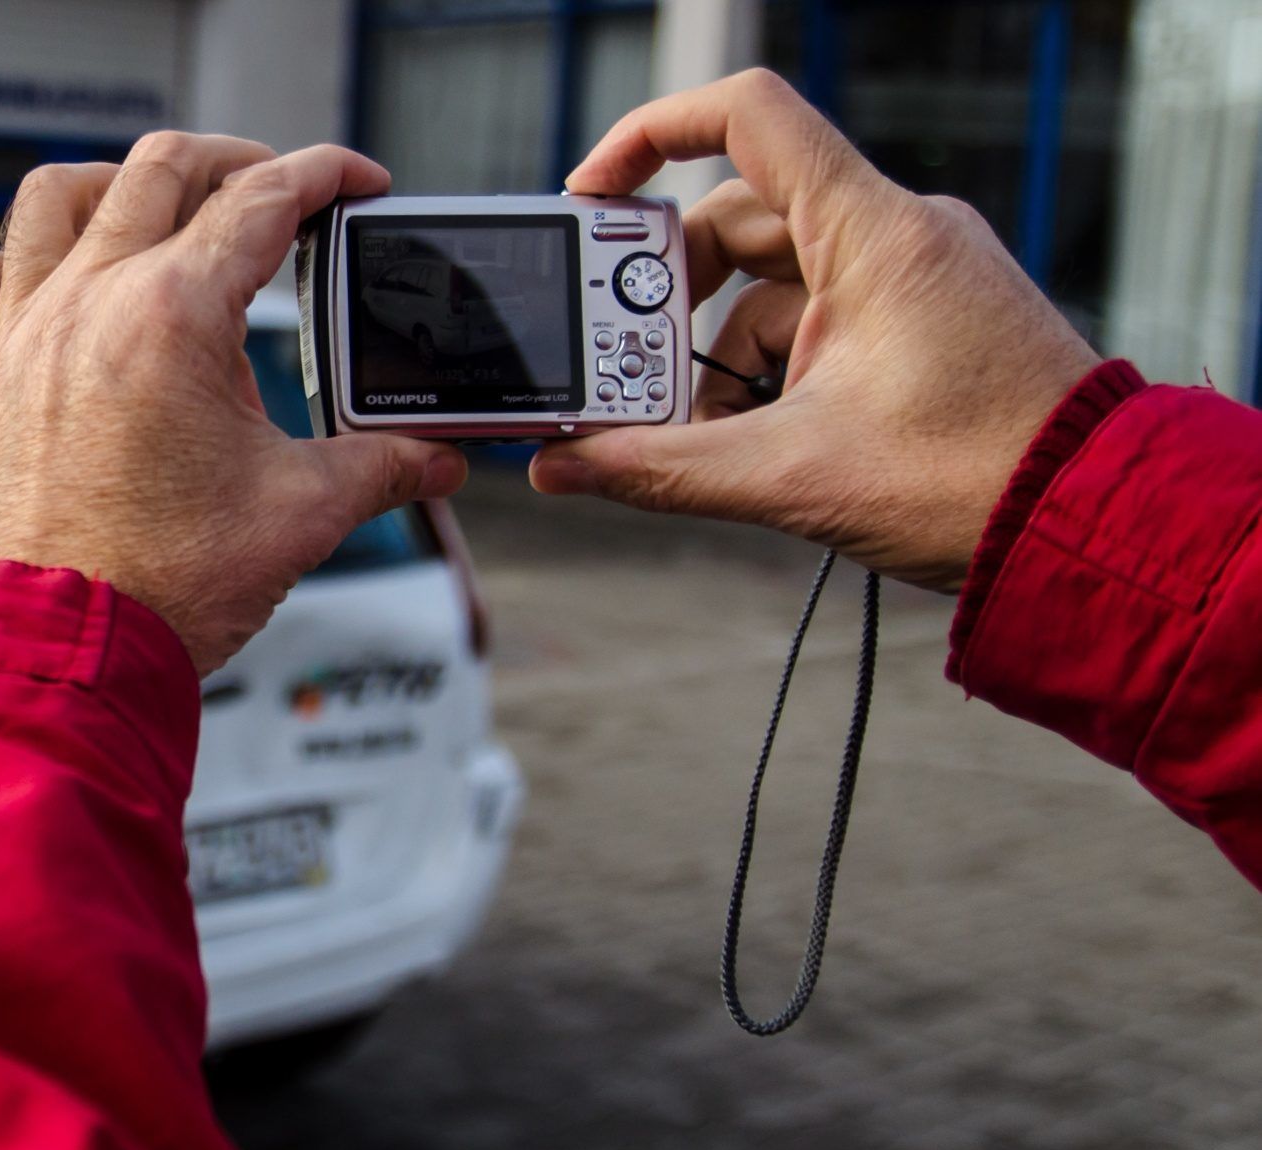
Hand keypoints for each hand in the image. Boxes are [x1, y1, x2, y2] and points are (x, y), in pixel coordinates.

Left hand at [0, 134, 468, 674]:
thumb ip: (380, 469)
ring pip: (52, 200)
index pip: (262, 202)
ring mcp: (15, 340)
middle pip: (160, 171)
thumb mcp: (300, 516)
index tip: (354, 184)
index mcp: (173, 317)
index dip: (324, 177)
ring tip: (154, 209)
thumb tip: (437, 459)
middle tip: (272, 191)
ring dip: (114, 187)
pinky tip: (33, 281)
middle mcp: (86, 306)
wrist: (57, 660)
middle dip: (231, 163)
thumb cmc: (164, 591)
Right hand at [531, 70, 1102, 592]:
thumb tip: (558, 469)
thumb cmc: (975, 485)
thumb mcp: (793, 477)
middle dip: (668, 297)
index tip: (592, 197)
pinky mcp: (921, 325)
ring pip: (772, 284)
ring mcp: (912, 279)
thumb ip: (660, 470)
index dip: (652, 137)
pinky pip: (815, 322)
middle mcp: (897, 235)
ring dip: (714, 354)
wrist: (1093, 527)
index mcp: (874, 232)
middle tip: (620, 366)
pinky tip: (747, 442)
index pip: (748, 119)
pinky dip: (765, 373)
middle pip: (740, 220)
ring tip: (688, 435)